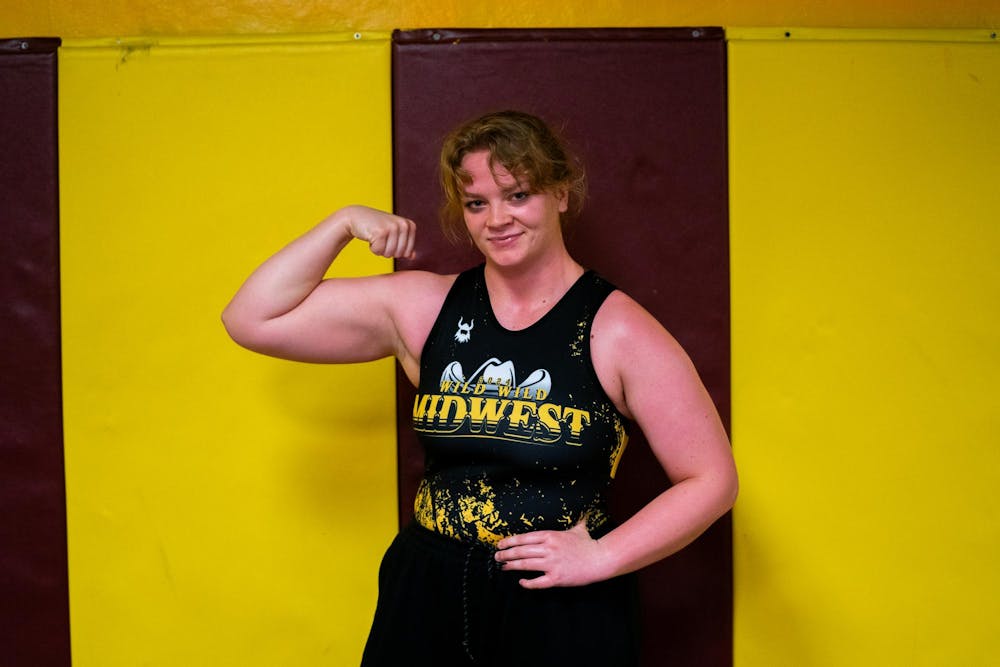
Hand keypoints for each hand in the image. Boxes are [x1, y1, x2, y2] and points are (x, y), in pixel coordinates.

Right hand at [342, 205, 416, 258]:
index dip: (396, 250)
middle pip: (399, 254)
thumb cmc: (377, 226)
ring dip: (380, 249)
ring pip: (389, 254)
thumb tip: (413, 257)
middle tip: (381, 238)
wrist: (357, 216)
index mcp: (410, 225)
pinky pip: (378, 251)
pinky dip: (372, 248)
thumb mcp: (394, 233)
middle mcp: (403, 225)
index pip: (407, 252)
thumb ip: (405, 244)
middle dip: (387, 250)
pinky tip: (370, 236)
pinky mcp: (380, 232)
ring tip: (376, 236)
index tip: (389, 239)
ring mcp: (392, 227)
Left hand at [494, 520, 612, 588]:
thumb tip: (579, 511)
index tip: (500, 544)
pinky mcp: (556, 578)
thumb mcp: (578, 528)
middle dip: (506, 554)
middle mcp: (548, 549)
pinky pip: (538, 582)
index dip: (510, 541)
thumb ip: (574, 520)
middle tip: (497, 556)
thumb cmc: (588, 544)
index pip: (524, 538)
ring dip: (511, 566)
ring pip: (525, 565)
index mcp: (550, 536)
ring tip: (503, 566)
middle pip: (521, 551)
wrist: (600, 559)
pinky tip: (521, 582)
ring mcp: (552, 564)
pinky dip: (527, 583)